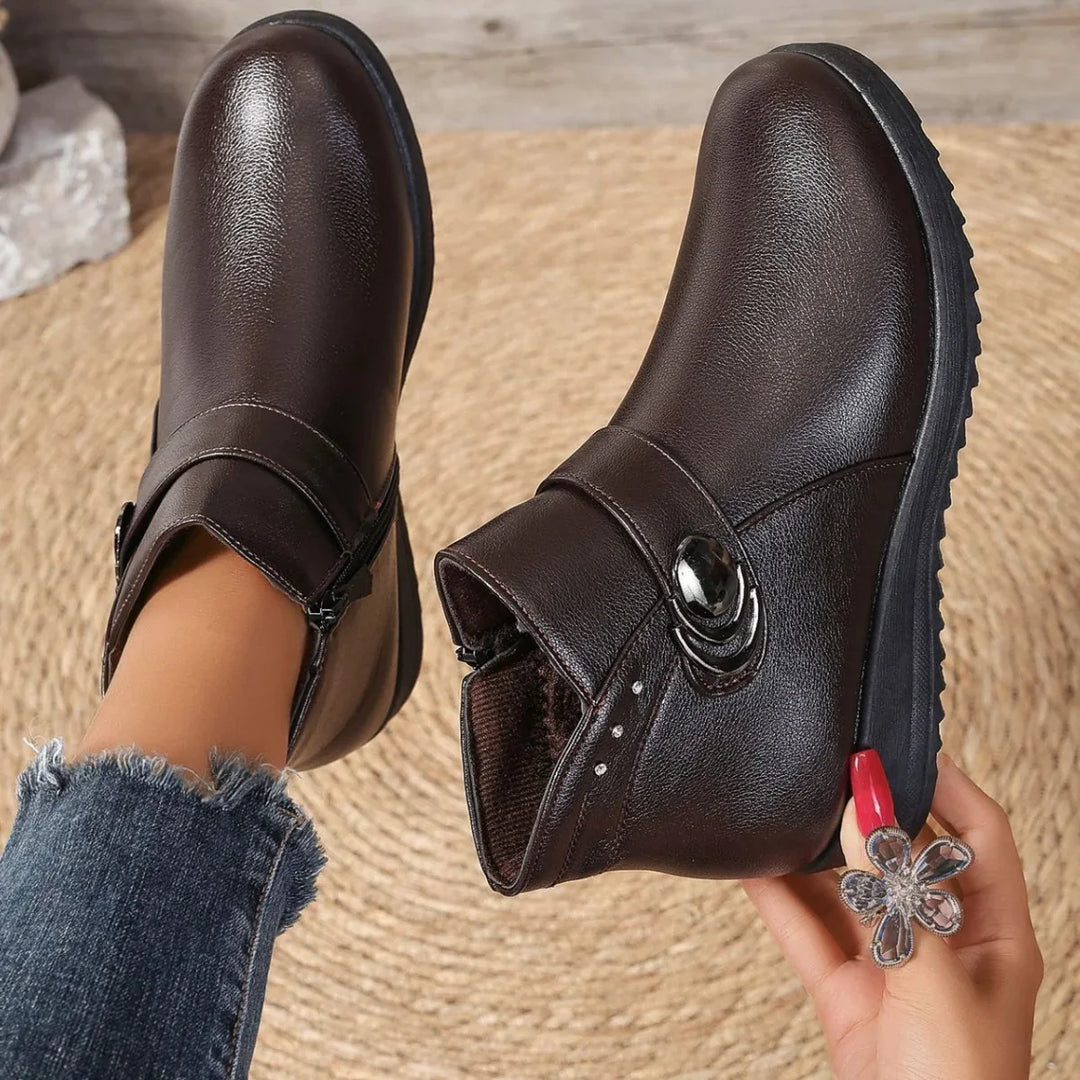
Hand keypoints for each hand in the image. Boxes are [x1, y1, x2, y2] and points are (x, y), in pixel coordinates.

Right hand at [742, 753, 1042, 1079]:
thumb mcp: (934, 982)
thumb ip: (895, 893)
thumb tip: (868, 807)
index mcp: (996, 937)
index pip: (980, 836)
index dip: (946, 784)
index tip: (896, 745)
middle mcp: (943, 942)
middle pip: (907, 855)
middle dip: (870, 812)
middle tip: (829, 767)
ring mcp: (892, 967)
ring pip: (849, 890)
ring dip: (815, 853)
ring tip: (783, 806)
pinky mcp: (847, 994)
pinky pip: (807, 932)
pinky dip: (777, 899)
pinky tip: (749, 866)